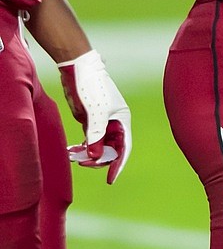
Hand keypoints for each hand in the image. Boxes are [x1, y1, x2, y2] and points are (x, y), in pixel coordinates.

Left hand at [59, 49, 131, 183]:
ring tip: (73, 157)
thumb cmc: (92, 87)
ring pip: (97, 145)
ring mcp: (101, 122)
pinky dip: (81, 147)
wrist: (78, 69)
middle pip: (110, 149)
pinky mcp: (89, 120)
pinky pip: (87, 140)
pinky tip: (72, 151)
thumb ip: (96, 135)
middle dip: (98, 158)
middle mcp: (114, 123)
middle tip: (82, 163)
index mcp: (122, 120)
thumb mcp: (96, 112)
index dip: (118, 164)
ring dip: (87, 154)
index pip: (123, 148)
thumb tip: (95, 155)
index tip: (110, 179)